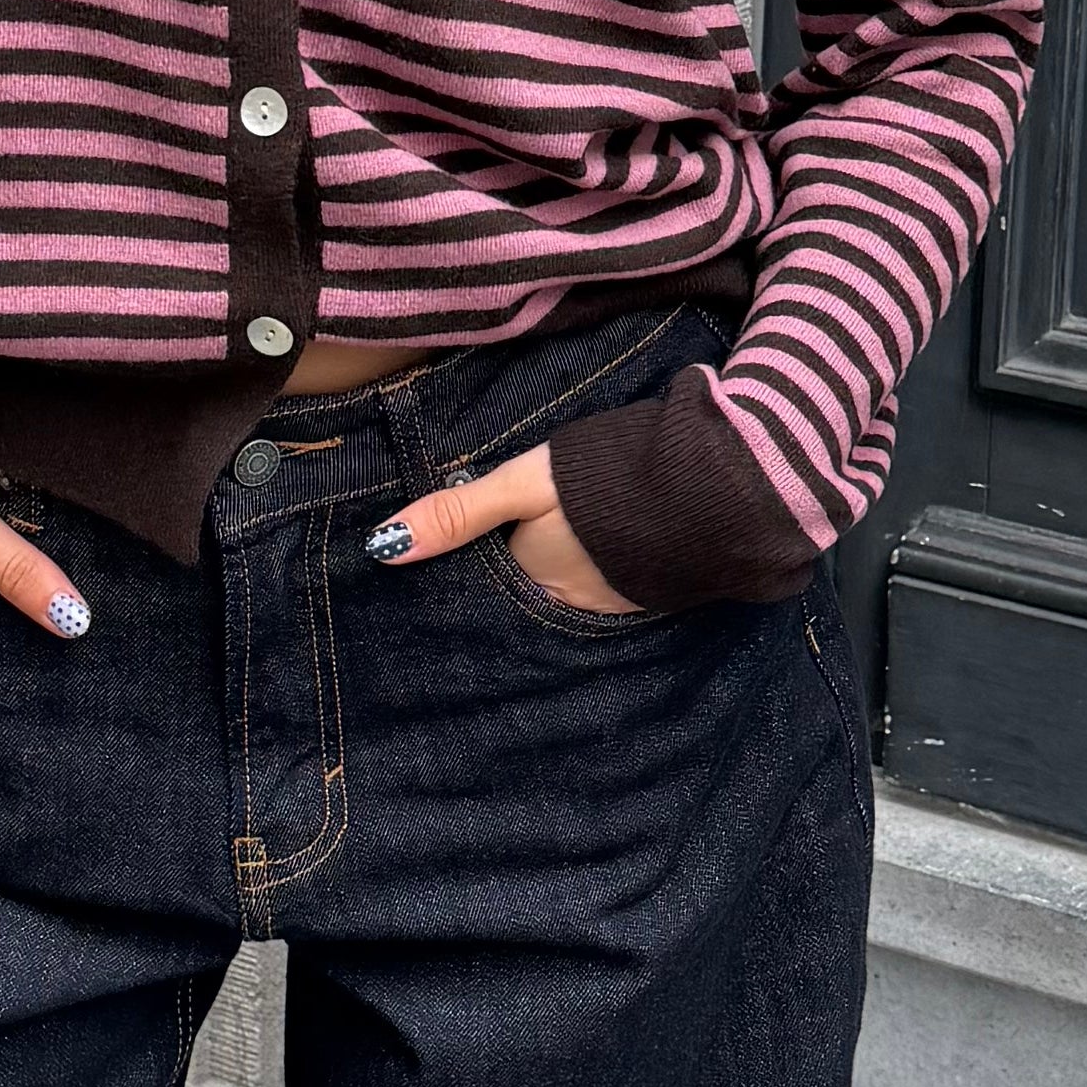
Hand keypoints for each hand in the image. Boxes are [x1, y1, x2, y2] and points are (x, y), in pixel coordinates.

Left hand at [364, 442, 643, 618]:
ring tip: (551, 546)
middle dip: (511, 575)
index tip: (451, 553)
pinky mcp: (644, 594)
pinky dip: (591, 573)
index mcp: (526, 579)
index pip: (483, 580)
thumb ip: (458, 513)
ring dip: (553, 574)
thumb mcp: (520, 484)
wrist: (704, 486)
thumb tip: (382, 547)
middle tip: (507, 544)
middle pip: (522, 590)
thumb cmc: (598, 481)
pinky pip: (601, 588)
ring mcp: (607, 604)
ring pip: (562, 591)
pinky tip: (593, 551)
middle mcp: (562, 605)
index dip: (469, 564)